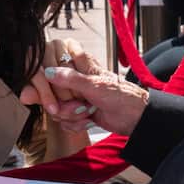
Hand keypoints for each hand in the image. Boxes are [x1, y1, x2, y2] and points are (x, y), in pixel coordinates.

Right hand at [21, 50, 148, 136]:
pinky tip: (89, 120)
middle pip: (50, 88)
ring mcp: (74, 96)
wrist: (135, 120)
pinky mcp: (75, 112)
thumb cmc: (122, 97)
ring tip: (89, 112)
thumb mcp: (95, 86)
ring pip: (55, 107)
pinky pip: (62, 120)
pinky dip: (75, 124)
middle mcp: (75, 78)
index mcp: (80, 63)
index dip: (52, 72)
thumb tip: (48, 72)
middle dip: (64, 103)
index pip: (55, 59)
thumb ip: (70, 78)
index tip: (57, 83)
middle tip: (81, 104)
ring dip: (71, 115)